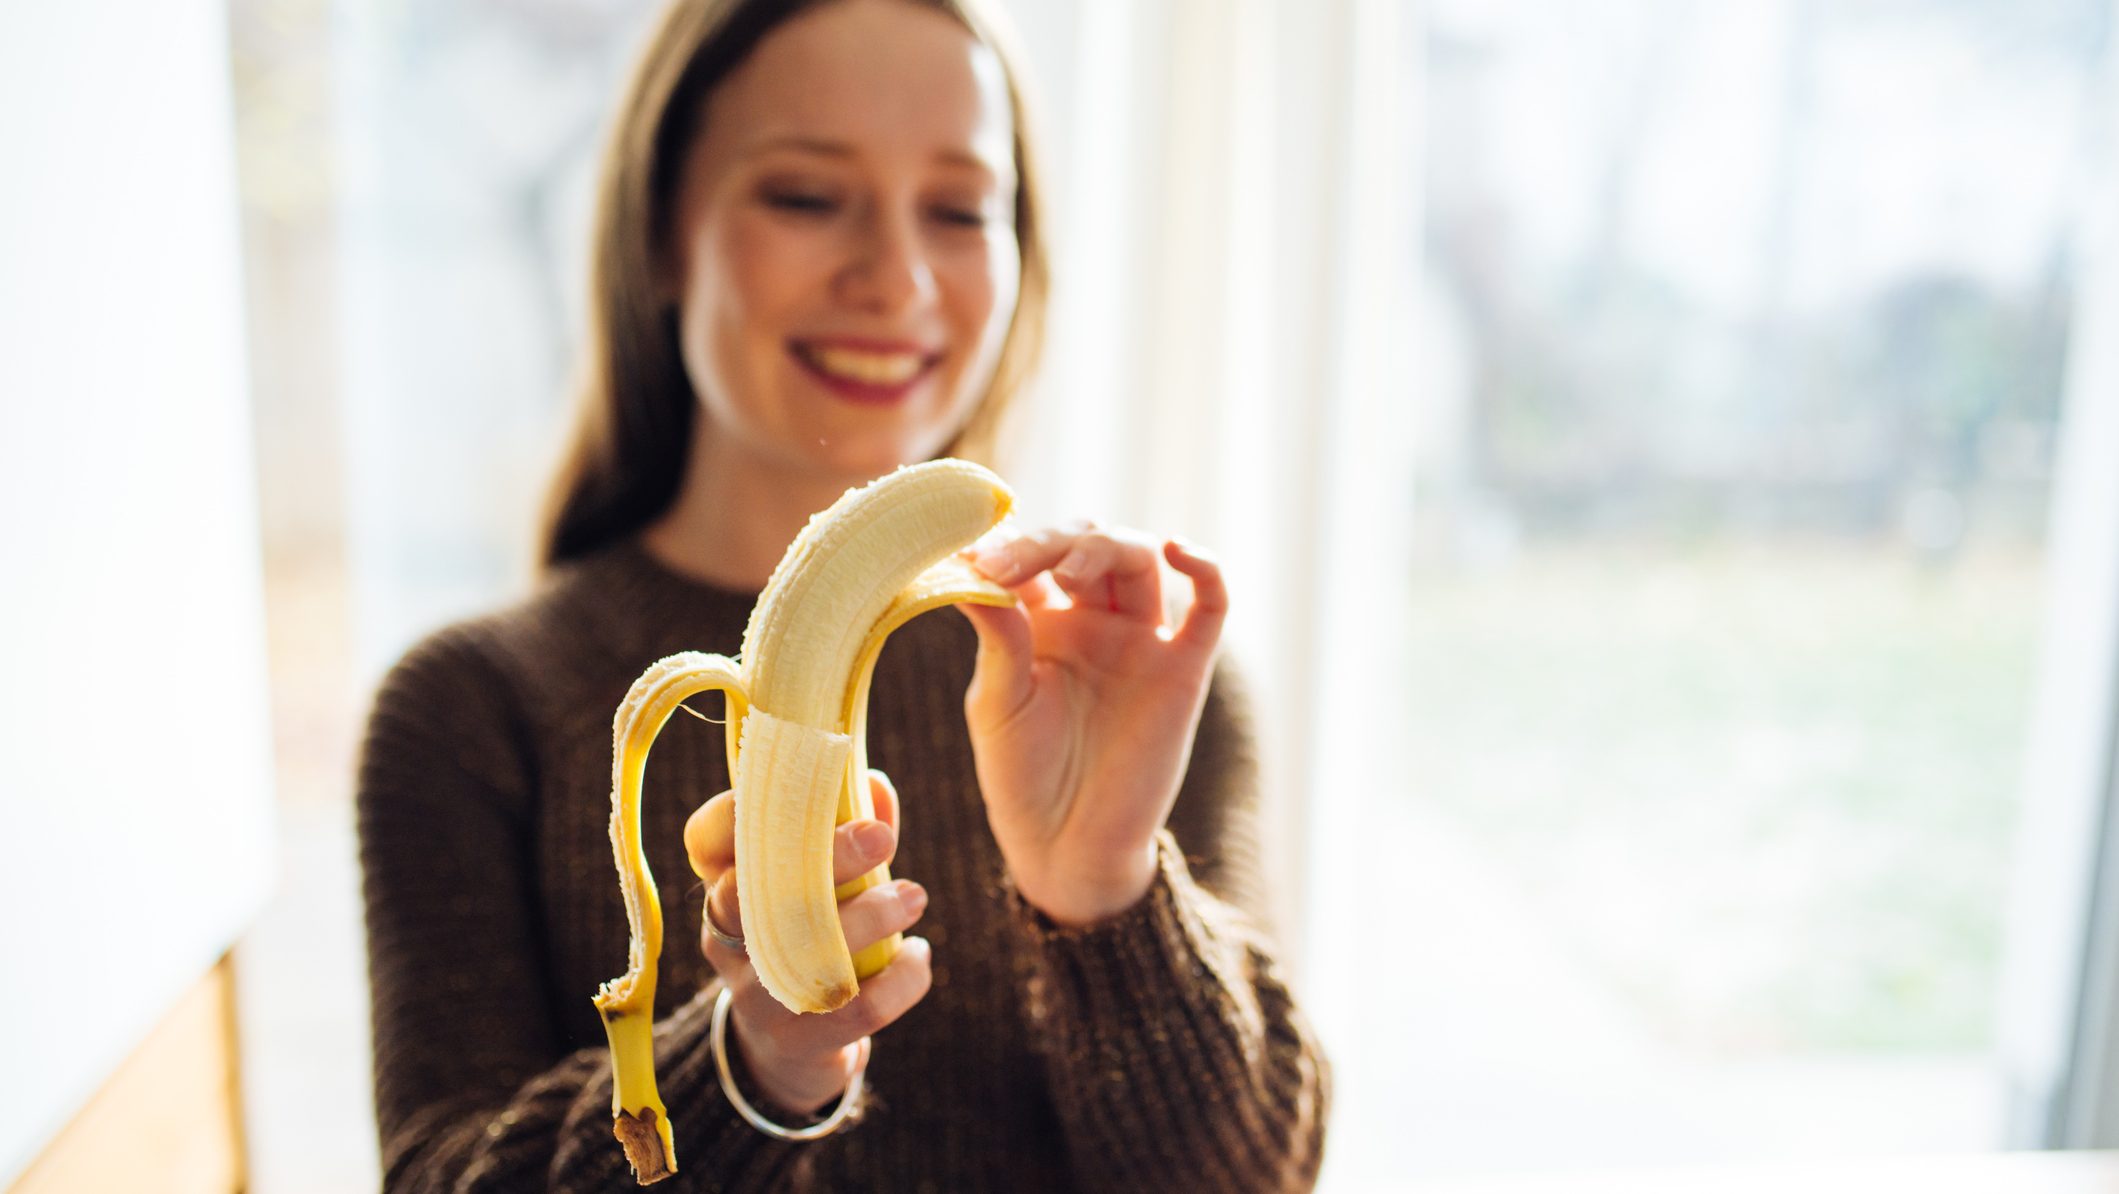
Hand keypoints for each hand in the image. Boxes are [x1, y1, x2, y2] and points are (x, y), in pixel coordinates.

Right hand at [682, 770, 931, 1116]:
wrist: (789, 1047)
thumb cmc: (809, 933)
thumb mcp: (817, 882)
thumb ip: (842, 829)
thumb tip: (874, 785)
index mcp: (721, 883)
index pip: (707, 838)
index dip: (742, 808)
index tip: (803, 783)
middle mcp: (726, 936)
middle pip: (750, 890)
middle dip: (825, 857)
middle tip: (883, 836)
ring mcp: (756, 991)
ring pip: (803, 950)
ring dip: (871, 917)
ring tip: (913, 896)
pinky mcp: (797, 1037)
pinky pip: (857, 1007)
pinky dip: (902, 978)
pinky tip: (917, 955)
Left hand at [958, 523, 1227, 925]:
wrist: (1066, 844)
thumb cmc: (1021, 774)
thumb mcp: (996, 702)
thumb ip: (997, 637)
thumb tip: (968, 568)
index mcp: (1042, 620)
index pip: (1034, 555)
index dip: (1010, 545)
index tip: (975, 559)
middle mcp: (1093, 620)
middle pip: (1087, 544)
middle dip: (1053, 542)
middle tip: (1013, 563)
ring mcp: (1141, 641)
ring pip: (1140, 560)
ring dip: (1108, 547)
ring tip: (1074, 568)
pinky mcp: (1184, 669)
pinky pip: (1211, 607)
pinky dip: (1205, 569)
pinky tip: (1175, 549)